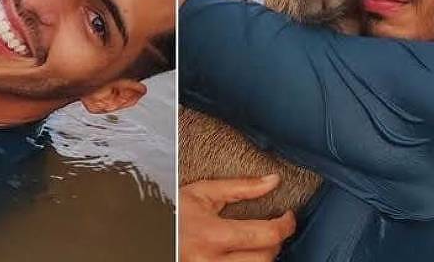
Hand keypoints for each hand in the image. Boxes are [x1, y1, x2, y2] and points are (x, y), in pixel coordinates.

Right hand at [180, 175, 296, 261]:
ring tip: (260, 243)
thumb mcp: (202, 193)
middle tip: (273, 229)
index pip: (265, 235)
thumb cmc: (172, 210)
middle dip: (276, 242)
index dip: (285, 225)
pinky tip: (245, 254)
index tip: (288, 217)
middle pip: (264, 259)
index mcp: (211, 235)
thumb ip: (240, 187)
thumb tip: (273, 180)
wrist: (145, 228)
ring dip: (264, 257)